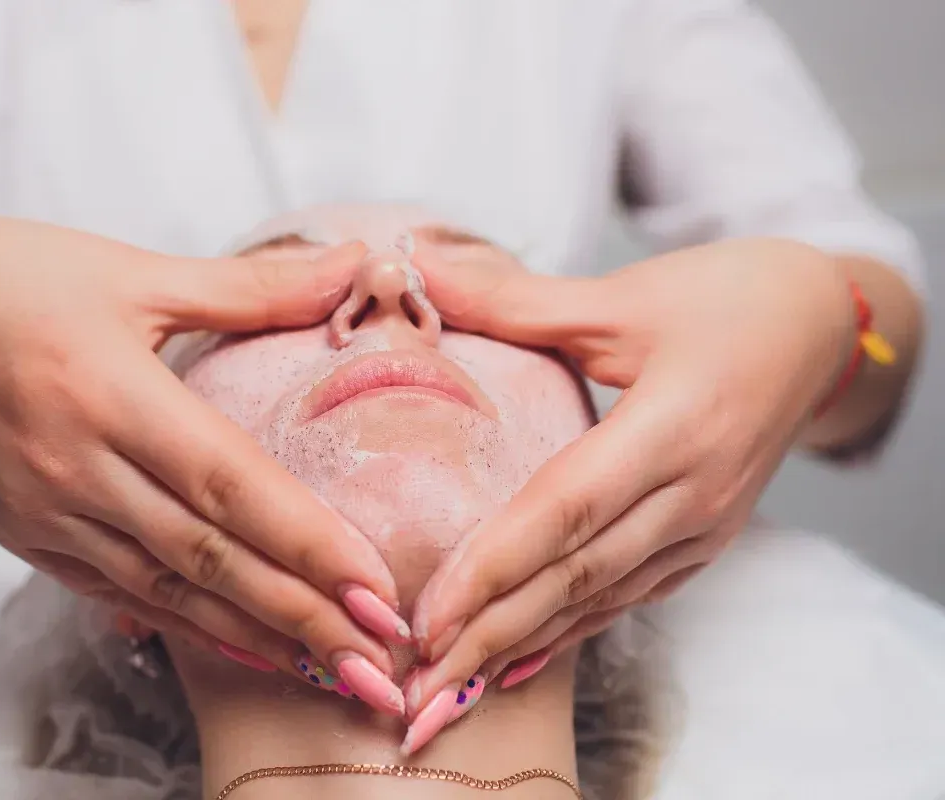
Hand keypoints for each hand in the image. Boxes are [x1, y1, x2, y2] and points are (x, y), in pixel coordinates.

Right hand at [0, 216, 407, 694]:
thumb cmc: (16, 279)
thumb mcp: (132, 272)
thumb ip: (250, 286)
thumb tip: (355, 262)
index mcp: (107, 390)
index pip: (227, 482)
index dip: (306, 540)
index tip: (377, 587)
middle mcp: (74, 465)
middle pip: (207, 554)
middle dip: (301, 612)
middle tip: (382, 658)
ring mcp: (46, 510)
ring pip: (168, 588)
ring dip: (255, 636)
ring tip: (332, 670)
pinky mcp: (28, 536)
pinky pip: (120, 591)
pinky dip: (187, 625)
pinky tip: (244, 647)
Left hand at [402, 237, 854, 718]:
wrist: (817, 327)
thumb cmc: (722, 299)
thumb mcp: (621, 296)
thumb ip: (515, 299)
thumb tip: (420, 270)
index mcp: (673, 426)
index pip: (566, 510)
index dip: (494, 565)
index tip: (427, 614)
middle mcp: (694, 493)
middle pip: (576, 575)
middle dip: (490, 634)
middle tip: (415, 685)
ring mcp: (704, 525)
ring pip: (599, 599)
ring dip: (520, 647)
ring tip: (449, 686)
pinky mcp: (705, 539)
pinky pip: (628, 596)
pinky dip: (569, 631)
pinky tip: (517, 661)